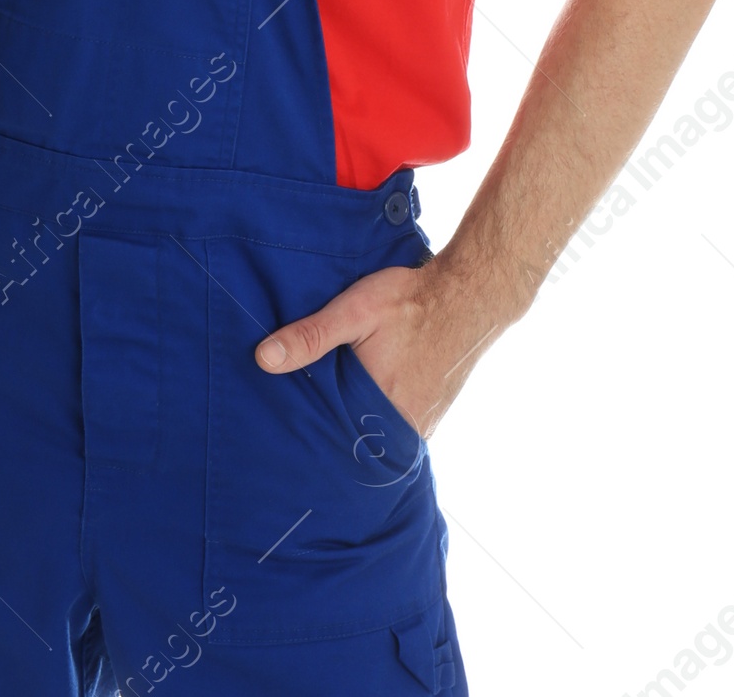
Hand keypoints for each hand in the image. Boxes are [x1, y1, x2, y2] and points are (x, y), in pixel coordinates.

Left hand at [253, 252, 505, 441]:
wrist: (470, 293)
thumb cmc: (411, 301)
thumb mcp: (354, 311)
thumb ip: (311, 336)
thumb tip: (264, 359)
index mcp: (381, 408)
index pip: (337, 439)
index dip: (314, 433)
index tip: (292, 430)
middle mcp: (406, 424)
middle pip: (358, 438)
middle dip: (335, 428)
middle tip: (305, 420)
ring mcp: (424, 420)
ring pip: (379, 431)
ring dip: (360, 420)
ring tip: (334, 404)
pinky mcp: (434, 409)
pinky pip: (399, 422)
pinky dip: (381, 412)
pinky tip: (367, 392)